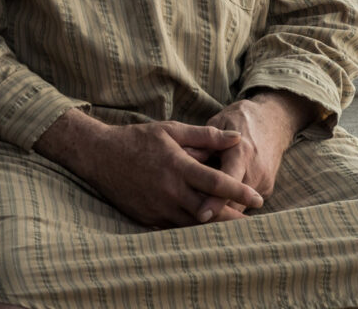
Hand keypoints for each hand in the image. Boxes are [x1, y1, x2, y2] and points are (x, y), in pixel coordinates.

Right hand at [48, 115, 263, 228]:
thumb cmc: (136, 140)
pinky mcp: (148, 218)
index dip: (240, 192)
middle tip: (251, 221)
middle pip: (210, 211)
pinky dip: (192, 228)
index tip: (259, 199)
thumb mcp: (170, 130)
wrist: (98, 156)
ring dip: (214, 226)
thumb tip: (236, 139)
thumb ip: (205, 137)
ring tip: (232, 227)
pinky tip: (202, 227)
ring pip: (194, 225)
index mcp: (177, 166)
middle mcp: (169, 190)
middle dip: (233, 218)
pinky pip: (176, 227)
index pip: (217, 183)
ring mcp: (158, 207)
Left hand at [196, 92, 311, 222]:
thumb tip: (184, 158)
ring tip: (199, 223)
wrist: (274, 120)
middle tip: (191, 224)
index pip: (227, 182)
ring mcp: (264, 181)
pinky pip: (246, 204)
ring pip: (241, 207)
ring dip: (223, 214)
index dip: (214, 200)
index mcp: (241, 152)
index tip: (200, 215)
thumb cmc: (239, 119)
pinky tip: (214, 213)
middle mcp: (255, 170)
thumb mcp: (219, 121)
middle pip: (234, 201)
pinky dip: (231, 207)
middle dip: (215, 215)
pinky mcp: (267, 188)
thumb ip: (202, 141)